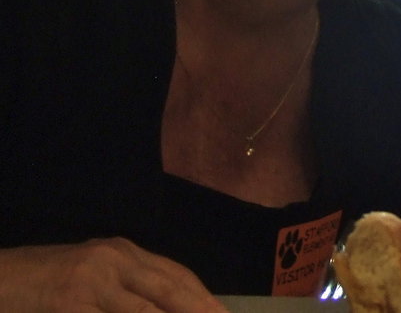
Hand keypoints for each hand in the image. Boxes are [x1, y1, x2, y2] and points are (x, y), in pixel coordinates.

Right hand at [0, 239, 228, 311]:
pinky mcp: (70, 302)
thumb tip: (161, 307)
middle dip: (199, 310)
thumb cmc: (40, 284)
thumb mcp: (89, 280)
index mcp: (122, 252)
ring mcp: (92, 280)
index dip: (201, 296)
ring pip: (146, 311)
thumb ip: (124, 293)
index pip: (175, 273)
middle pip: (170, 288)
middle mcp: (114, 259)